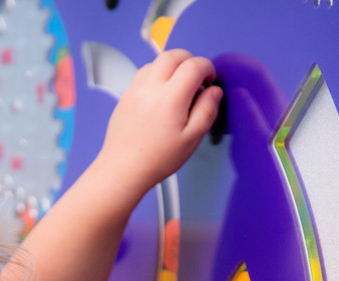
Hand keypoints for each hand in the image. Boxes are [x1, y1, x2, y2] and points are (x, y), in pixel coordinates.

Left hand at [92, 49, 221, 197]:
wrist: (123, 169)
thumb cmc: (157, 159)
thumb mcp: (192, 139)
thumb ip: (207, 111)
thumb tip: (214, 91)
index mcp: (170, 98)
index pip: (194, 65)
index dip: (208, 68)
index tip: (210, 81)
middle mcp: (151, 87)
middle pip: (174, 55)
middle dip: (191, 61)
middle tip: (197, 80)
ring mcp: (136, 88)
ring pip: (157, 61)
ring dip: (173, 66)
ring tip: (180, 87)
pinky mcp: (126, 94)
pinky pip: (144, 72)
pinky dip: (158, 73)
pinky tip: (162, 92)